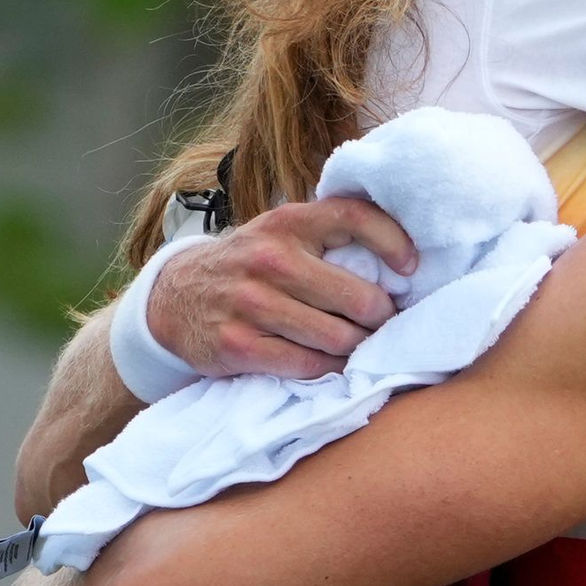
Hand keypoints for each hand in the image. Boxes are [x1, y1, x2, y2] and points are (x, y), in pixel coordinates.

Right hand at [148, 198, 417, 379]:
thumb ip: (328, 235)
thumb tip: (398, 258)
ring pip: (337, 337)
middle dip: (382, 316)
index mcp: (288, 222)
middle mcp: (271, 259)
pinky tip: (338, 364)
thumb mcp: (281, 232)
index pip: (355, 216)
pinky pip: (307, 365)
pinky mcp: (239, 345)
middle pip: (356, 296)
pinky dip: (331, 369)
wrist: (173, 296)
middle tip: (389, 323)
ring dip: (360, 346)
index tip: (411, 267)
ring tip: (367, 344)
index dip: (393, 241)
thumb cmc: (249, 263)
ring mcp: (252, 303)